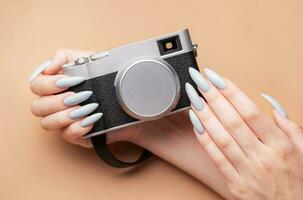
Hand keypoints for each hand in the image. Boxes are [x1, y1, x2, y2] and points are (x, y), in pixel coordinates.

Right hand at [29, 49, 191, 148]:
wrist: (133, 101)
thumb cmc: (110, 80)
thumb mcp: (92, 61)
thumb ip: (69, 56)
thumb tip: (51, 64)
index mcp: (57, 86)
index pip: (36, 86)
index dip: (48, 83)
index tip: (69, 80)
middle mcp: (57, 105)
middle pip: (37, 107)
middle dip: (56, 101)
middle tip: (78, 96)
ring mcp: (66, 122)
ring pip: (47, 124)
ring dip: (66, 115)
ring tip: (87, 107)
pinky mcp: (79, 135)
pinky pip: (68, 136)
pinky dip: (78, 127)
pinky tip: (92, 120)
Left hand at [186, 67, 302, 199]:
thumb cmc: (298, 178)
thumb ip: (288, 124)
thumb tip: (269, 101)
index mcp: (280, 144)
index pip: (251, 111)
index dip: (231, 91)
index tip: (216, 77)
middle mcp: (263, 156)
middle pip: (232, 121)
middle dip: (212, 97)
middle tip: (198, 80)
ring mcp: (248, 171)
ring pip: (221, 138)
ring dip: (204, 115)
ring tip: (193, 97)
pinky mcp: (236, 184)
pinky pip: (216, 158)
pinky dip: (204, 140)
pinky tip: (195, 123)